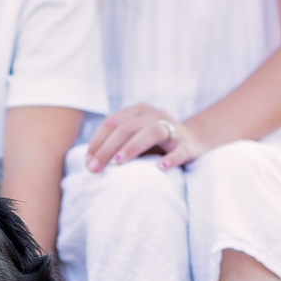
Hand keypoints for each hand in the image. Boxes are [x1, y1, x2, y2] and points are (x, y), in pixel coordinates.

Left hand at [85, 103, 208, 172]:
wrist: (194, 139)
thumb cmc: (155, 142)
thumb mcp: (135, 137)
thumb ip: (116, 144)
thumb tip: (88, 162)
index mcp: (138, 111)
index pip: (111, 122)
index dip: (97, 141)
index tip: (87, 162)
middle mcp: (155, 115)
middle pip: (126, 128)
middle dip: (107, 148)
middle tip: (95, 168)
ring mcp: (173, 128)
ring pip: (151, 132)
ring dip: (133, 147)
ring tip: (118, 163)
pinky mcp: (187, 144)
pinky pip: (179, 151)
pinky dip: (171, 159)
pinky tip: (160, 168)